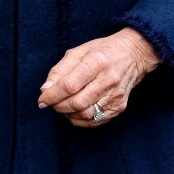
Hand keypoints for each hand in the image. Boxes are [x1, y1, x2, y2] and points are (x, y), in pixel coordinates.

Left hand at [37, 27, 160, 127]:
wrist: (132, 55)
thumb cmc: (100, 51)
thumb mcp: (77, 52)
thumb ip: (59, 70)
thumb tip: (45, 90)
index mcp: (95, 62)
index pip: (69, 85)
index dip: (52, 95)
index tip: (42, 99)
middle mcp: (108, 80)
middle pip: (77, 103)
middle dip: (58, 106)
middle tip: (50, 103)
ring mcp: (116, 95)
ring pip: (86, 115)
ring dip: (68, 114)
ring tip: (61, 106)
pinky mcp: (120, 106)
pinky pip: (96, 121)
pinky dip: (80, 120)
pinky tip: (73, 112)